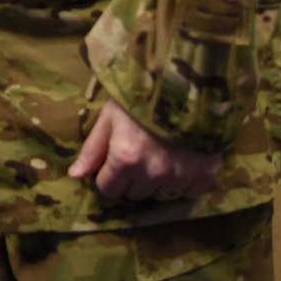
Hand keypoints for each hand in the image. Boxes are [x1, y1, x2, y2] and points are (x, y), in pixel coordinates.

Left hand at [68, 100, 220, 201]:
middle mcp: (153, 173)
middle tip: (139, 155)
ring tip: (160, 156)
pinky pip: (189, 193)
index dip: (108, 176)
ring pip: (161, 196)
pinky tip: (181, 162)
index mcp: (126, 158)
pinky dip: (183, 183)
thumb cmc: (142, 96)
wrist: (189, 84)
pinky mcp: (205, 174)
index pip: (108, 189)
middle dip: (132, 179)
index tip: (114, 161)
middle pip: (134, 194)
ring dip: (157, 183)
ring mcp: (181, 176)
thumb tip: (75, 175)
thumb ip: (93, 148)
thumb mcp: (110, 116)